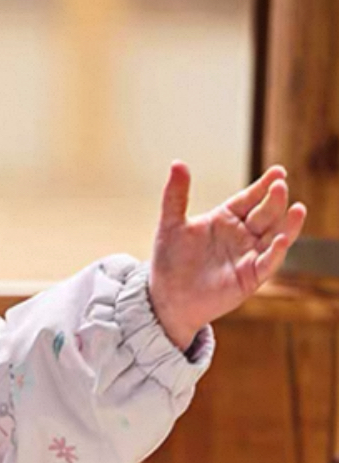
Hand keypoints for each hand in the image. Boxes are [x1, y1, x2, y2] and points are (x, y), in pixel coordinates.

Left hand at [149, 162, 307, 350]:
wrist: (165, 299)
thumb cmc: (169, 261)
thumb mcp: (170, 225)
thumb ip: (175, 196)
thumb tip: (177, 163)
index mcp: (226, 218)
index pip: (250, 197)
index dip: (264, 185)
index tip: (278, 172)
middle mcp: (242, 235)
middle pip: (265, 213)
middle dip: (274, 200)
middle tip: (279, 186)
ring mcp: (248, 256)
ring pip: (275, 236)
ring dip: (287, 224)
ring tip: (297, 209)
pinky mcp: (249, 278)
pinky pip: (267, 263)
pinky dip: (275, 252)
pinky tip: (280, 240)